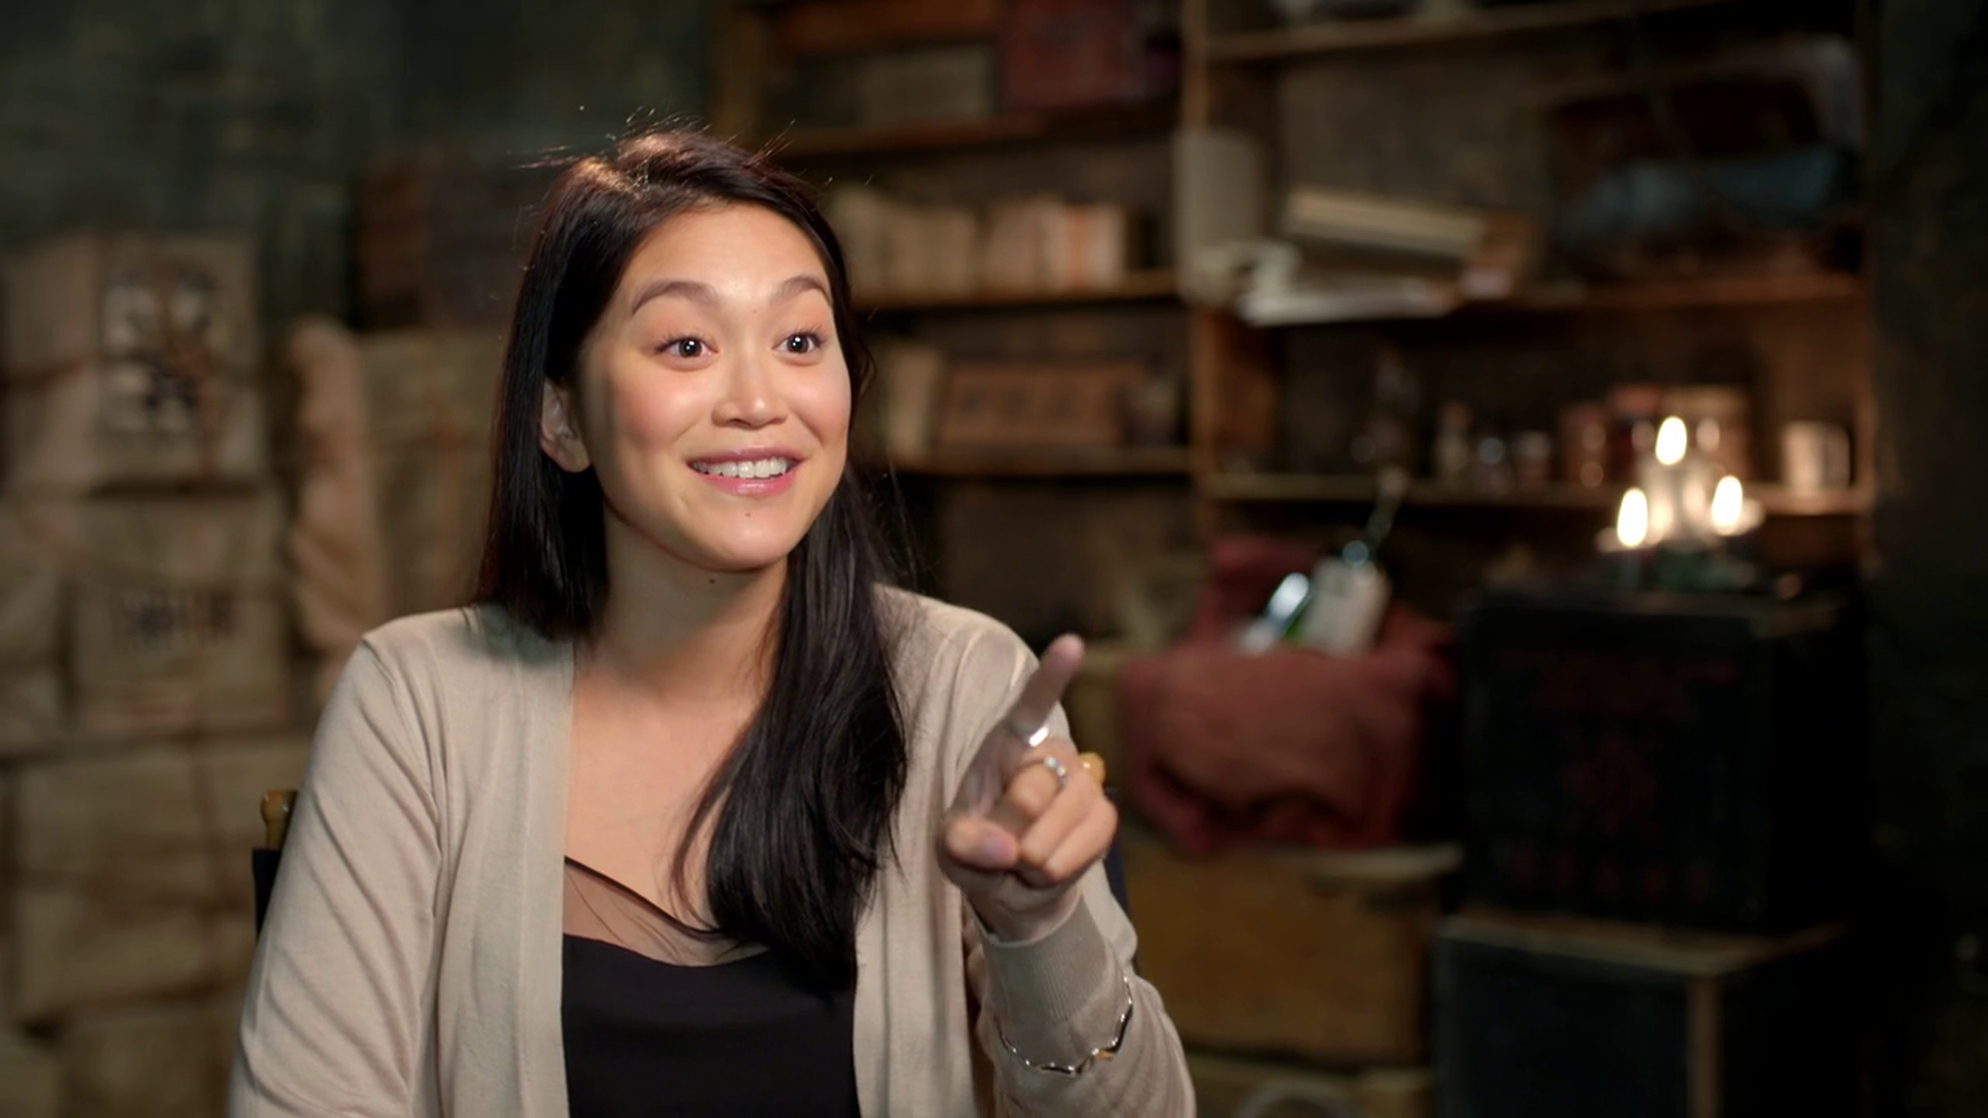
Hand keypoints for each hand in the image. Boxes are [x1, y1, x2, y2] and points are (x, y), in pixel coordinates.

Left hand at [937, 635, 1118, 942]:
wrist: (1013, 878)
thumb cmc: (976, 843)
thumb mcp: (951, 846)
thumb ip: (964, 844)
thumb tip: (1008, 850)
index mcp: (1009, 741)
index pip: (1031, 705)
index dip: (1053, 676)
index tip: (1072, 643)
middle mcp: (1053, 752)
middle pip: (1027, 795)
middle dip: (1005, 834)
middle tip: (1000, 840)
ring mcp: (1085, 782)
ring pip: (1050, 834)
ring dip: (1027, 860)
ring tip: (1021, 854)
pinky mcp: (1106, 816)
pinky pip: (1075, 855)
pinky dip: (1050, 874)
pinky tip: (1045, 865)